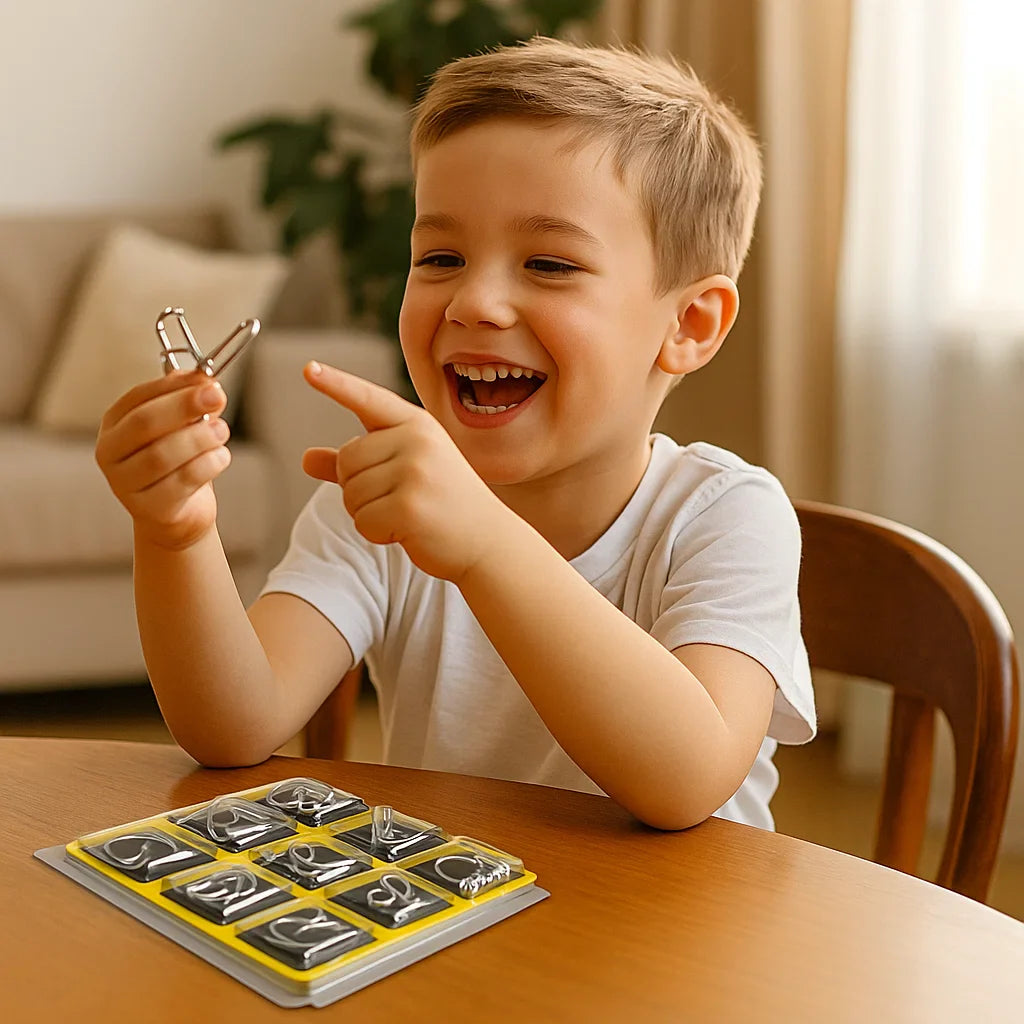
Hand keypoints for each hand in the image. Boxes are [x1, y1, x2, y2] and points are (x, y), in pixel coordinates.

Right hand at [95, 372, 231, 550]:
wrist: (177, 515)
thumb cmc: (179, 463)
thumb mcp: (183, 427)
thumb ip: (190, 400)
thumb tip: (204, 378)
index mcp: (114, 424)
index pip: (139, 397)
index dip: (173, 386)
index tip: (207, 379)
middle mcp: (110, 452)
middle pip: (144, 423)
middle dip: (184, 406)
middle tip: (216, 396)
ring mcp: (124, 484)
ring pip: (161, 455)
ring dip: (198, 438)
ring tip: (222, 431)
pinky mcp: (148, 509)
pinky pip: (180, 482)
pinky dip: (206, 465)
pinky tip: (221, 456)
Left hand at [302, 361, 506, 581]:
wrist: (486, 540)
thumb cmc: (443, 503)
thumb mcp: (404, 472)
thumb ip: (358, 464)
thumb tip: (305, 458)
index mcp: (417, 425)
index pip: (369, 400)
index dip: (336, 385)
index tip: (309, 369)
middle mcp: (417, 441)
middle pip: (346, 460)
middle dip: (358, 487)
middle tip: (398, 500)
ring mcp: (415, 472)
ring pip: (350, 493)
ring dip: (367, 513)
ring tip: (407, 514)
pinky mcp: (409, 507)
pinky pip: (362, 521)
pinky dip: (376, 533)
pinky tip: (407, 532)